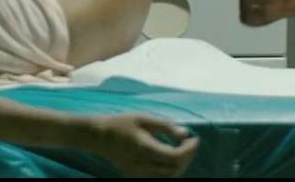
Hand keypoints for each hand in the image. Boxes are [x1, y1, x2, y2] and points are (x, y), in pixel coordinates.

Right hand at [84, 113, 198, 177]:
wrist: (99, 137)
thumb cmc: (121, 124)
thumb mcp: (143, 118)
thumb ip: (165, 126)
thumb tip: (185, 134)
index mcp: (145, 149)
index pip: (175, 157)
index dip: (190, 150)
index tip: (195, 139)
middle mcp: (143, 165)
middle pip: (175, 169)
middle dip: (187, 157)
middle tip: (189, 143)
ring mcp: (139, 173)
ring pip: (169, 177)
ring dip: (180, 165)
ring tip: (181, 150)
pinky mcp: (136, 176)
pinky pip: (160, 178)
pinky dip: (170, 170)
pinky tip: (170, 158)